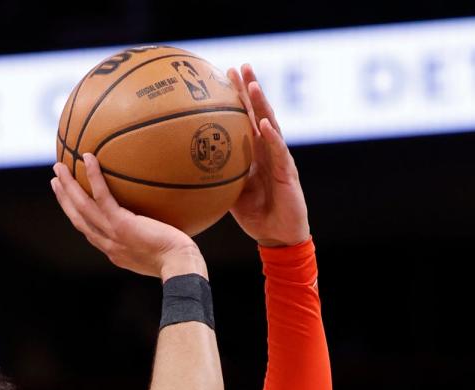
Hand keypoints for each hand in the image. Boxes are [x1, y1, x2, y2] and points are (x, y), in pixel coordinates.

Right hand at [51, 155, 206, 279]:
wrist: (179, 267)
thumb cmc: (180, 261)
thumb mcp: (162, 250)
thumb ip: (155, 235)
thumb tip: (163, 221)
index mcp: (115, 251)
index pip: (91, 232)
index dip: (78, 216)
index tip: (70, 201)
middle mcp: (109, 244)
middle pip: (79, 219)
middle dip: (65, 200)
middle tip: (56, 180)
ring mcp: (113, 235)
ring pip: (82, 208)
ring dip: (68, 187)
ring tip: (59, 167)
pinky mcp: (121, 224)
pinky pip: (102, 196)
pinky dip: (93, 176)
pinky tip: (88, 157)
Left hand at [227, 64, 309, 247]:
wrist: (278, 238)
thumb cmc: (256, 217)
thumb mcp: (230, 195)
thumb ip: (216, 178)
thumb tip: (186, 171)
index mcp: (255, 153)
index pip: (245, 118)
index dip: (236, 97)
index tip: (222, 75)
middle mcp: (268, 150)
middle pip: (259, 113)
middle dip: (250, 88)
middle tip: (239, 66)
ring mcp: (279, 159)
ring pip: (270, 125)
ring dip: (262, 104)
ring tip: (252, 85)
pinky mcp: (288, 173)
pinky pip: (279, 152)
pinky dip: (272, 136)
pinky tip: (264, 123)